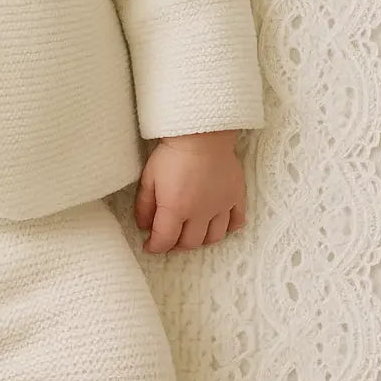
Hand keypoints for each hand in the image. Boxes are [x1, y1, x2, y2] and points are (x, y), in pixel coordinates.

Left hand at [134, 132, 246, 253]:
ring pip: (214, 237)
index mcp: (175, 208)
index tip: (149, 245)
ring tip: (192, 234)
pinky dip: (228, 228)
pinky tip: (218, 224)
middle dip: (176, 245)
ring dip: (201, 240)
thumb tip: (143, 226)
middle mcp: (200, 212)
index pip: (165, 240)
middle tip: (169, 239)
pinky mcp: (236, 196)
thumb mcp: (149, 177)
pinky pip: (237, 221)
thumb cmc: (171, 153)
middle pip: (190, 243)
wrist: (201, 133)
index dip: (155, 247)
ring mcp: (221, 205)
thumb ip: (144, 205)